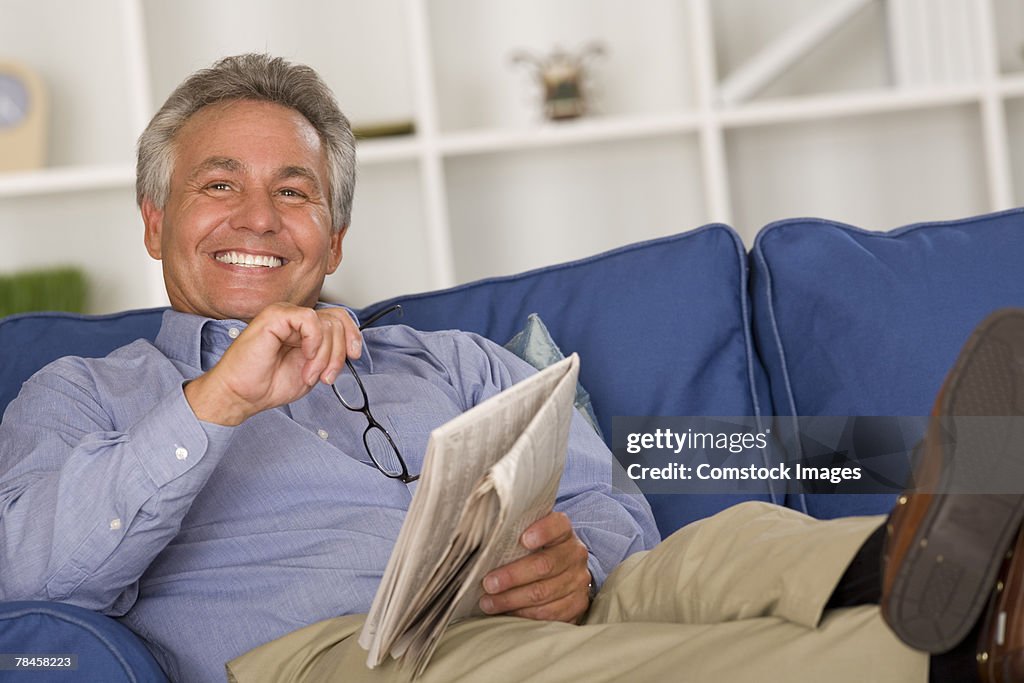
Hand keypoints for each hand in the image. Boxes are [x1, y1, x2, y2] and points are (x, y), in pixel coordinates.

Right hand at [185, 303, 361, 425]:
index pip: (339, 317)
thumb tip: (351, 345)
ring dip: (325, 355)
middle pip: (337, 321)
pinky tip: (304, 356)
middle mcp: (295, 318)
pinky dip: (314, 341)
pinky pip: (310, 318)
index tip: (354, 355)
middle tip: (325, 377)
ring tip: (309, 373)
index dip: (352, 334)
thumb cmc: (268, 384)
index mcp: (303, 329)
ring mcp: (284, 314)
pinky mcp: (275, 315)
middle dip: (338, 354)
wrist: (241, 394)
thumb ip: (330, 354)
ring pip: (327, 322)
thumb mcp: (312, 369)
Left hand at [479, 511, 591, 622]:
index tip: (523, 540)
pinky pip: (549, 613)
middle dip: (512, 576)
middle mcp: (575, 554)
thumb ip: (514, 534)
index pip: (557, 525)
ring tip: (488, 603)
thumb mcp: (530, 536)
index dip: (542, 531)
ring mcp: (579, 580)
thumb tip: (482, 539)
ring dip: (512, 600)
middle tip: (488, 584)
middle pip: (544, 565)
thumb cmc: (537, 552)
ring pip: (544, 593)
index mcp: (564, 532)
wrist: (565, 572)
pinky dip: (525, 614)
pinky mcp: (578, 604)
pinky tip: (507, 613)